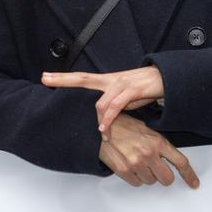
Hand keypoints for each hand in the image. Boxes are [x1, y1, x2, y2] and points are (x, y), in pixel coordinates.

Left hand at [42, 66, 163, 137]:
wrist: (167, 79)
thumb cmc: (146, 88)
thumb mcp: (125, 96)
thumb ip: (112, 103)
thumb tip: (101, 116)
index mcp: (107, 81)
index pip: (82, 78)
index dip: (63, 78)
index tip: (45, 77)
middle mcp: (111, 80)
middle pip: (83, 79)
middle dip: (63, 80)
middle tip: (44, 78)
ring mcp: (120, 83)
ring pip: (100, 101)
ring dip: (98, 120)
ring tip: (100, 134)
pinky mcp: (132, 90)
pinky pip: (116, 107)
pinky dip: (108, 119)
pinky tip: (104, 129)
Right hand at [98, 114, 198, 188]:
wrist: (99, 127)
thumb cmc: (122, 126)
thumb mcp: (145, 128)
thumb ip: (158, 144)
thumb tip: (169, 158)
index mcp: (157, 142)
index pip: (181, 162)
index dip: (189, 175)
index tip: (194, 183)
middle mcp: (149, 154)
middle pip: (167, 179)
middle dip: (163, 176)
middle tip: (156, 169)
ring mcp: (136, 163)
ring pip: (151, 181)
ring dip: (147, 175)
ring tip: (137, 161)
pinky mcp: (124, 171)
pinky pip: (137, 183)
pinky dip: (135, 177)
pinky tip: (129, 165)